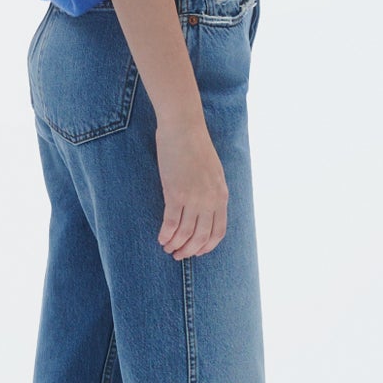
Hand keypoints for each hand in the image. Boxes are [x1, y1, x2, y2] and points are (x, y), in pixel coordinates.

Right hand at [154, 114, 228, 257]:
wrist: (184, 127)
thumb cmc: (196, 146)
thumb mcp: (213, 172)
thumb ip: (212, 192)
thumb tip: (205, 208)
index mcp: (221, 195)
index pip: (218, 231)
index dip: (207, 246)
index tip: (197, 252)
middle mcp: (210, 200)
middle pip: (201, 237)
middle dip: (190, 250)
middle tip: (178, 255)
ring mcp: (194, 198)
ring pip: (186, 234)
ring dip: (176, 245)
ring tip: (168, 248)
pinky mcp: (176, 193)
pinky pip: (171, 223)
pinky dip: (166, 235)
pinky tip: (161, 238)